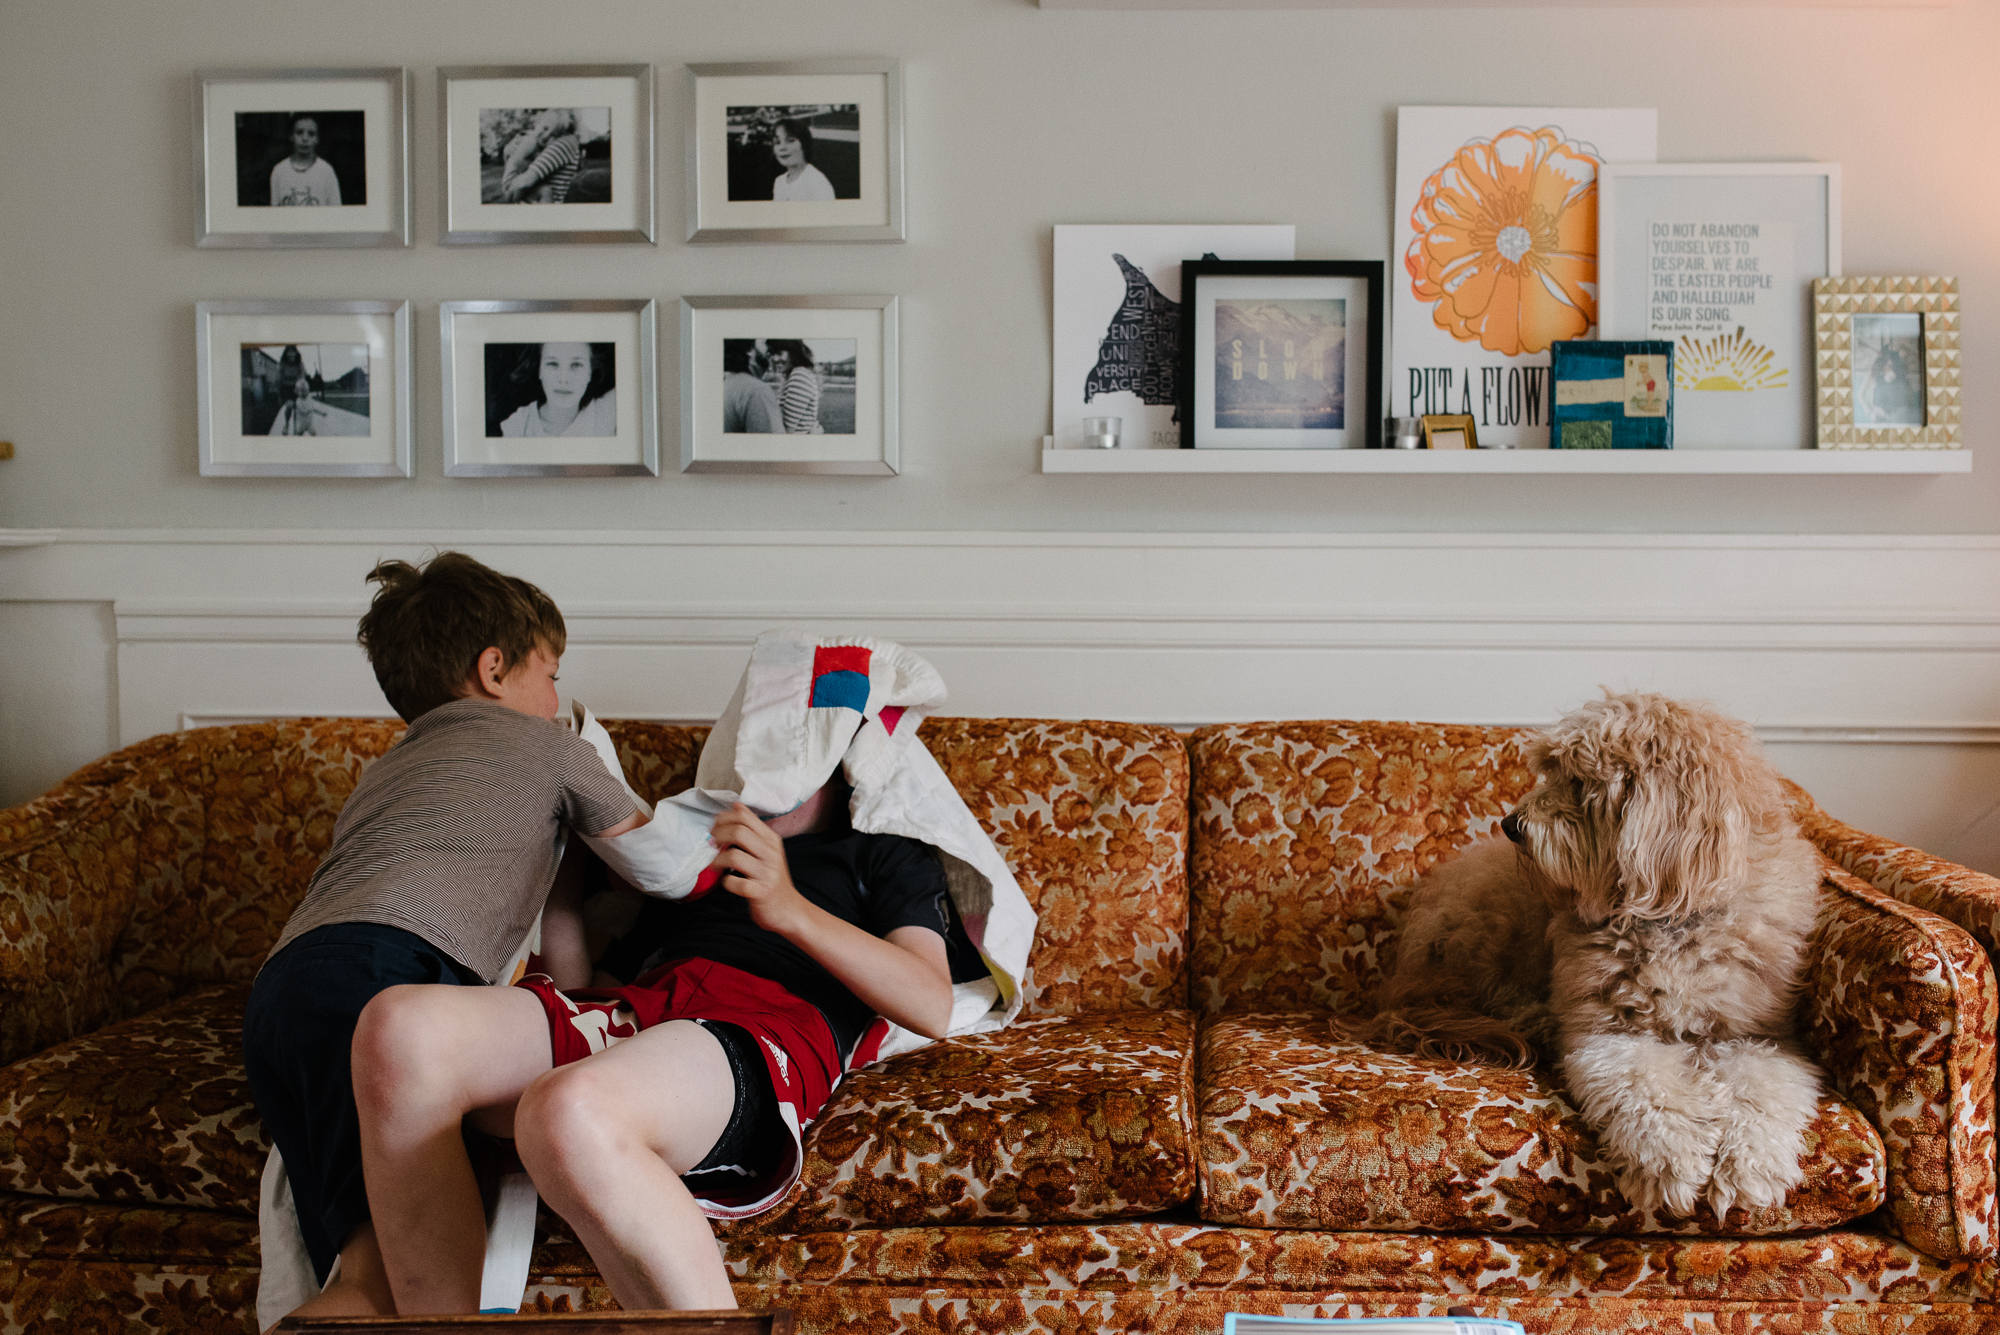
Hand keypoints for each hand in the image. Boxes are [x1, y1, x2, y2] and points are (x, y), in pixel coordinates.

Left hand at [707, 804, 806, 933]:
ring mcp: (767, 873)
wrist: (788, 909)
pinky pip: (735, 883)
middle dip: (718, 835)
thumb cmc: (771, 878)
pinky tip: (727, 882)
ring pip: (734, 856)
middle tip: (712, 844)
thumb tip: (737, 805)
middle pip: (739, 832)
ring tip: (716, 865)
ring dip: (718, 860)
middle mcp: (771, 854)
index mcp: (772, 840)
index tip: (714, 827)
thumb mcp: (767, 850)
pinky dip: (726, 882)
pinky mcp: (761, 892)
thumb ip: (753, 829)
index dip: (724, 819)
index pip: (745, 817)